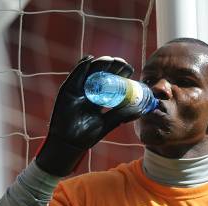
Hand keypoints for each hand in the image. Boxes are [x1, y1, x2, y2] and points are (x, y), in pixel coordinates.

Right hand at [36, 55, 144, 175]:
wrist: (71, 143)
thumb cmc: (87, 135)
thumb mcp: (107, 123)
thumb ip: (120, 115)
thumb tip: (139, 110)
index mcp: (100, 98)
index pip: (111, 83)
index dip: (120, 75)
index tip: (130, 71)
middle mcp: (89, 91)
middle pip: (102, 74)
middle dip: (112, 67)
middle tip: (122, 64)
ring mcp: (78, 89)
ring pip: (90, 72)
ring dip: (100, 64)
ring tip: (110, 61)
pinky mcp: (67, 89)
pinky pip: (75, 75)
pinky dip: (81, 67)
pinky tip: (90, 60)